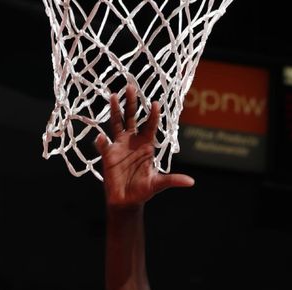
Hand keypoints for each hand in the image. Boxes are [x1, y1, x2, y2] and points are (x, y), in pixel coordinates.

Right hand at [95, 85, 193, 207]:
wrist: (127, 200)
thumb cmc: (144, 191)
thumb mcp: (159, 184)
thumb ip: (173, 180)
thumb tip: (191, 182)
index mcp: (147, 146)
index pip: (150, 126)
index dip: (153, 115)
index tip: (155, 103)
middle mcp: (133, 142)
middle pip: (132, 118)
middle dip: (132, 103)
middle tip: (131, 86)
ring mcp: (119, 146)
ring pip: (116, 123)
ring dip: (114, 110)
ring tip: (112, 94)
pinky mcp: (108, 154)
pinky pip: (103, 145)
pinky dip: (101, 141)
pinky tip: (101, 138)